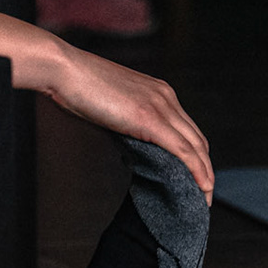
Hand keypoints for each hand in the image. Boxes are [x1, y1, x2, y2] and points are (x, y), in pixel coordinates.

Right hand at [38, 45, 213, 200]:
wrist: (62, 68)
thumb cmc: (73, 84)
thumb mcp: (108, 103)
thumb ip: (124, 119)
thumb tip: (126, 141)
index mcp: (157, 91)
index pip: (186, 128)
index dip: (195, 155)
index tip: (192, 176)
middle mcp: (165, 96)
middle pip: (198, 139)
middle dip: (204, 168)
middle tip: (203, 193)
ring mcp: (160, 106)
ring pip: (196, 146)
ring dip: (204, 175)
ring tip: (204, 198)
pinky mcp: (150, 118)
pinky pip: (183, 150)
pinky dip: (196, 170)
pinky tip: (201, 187)